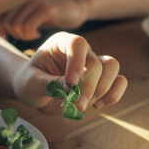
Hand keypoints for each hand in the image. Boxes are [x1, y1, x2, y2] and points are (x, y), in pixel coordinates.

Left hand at [0, 0, 89, 40]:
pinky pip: (29, 26)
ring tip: (32, 36)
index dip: (1, 29)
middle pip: (5, 22)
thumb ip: (15, 17)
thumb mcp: (31, 13)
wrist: (76, 6)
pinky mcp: (46, 9)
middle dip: (13, 34)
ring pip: (16, 25)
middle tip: (25, 37)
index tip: (11, 37)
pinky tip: (38, 35)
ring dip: (23, 36)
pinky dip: (30, 35)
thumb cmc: (51, 13)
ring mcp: (35, 2)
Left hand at [10, 32, 126, 115]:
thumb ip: (47, 83)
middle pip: (96, 62)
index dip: (77, 62)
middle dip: (88, 86)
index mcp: (62, 43)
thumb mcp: (30, 83)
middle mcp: (80, 51)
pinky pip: (119, 81)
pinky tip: (98, 106)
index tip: (70, 83)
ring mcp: (92, 64)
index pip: (77, 44)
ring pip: (112, 67)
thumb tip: (70, 88)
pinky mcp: (100, 80)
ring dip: (103, 89)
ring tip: (85, 104)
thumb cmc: (29, 82)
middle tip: (77, 105)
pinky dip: (114, 94)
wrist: (34, 91)